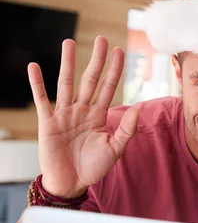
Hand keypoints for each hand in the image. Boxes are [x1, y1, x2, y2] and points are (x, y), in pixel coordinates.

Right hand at [28, 36, 137, 197]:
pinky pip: (42, 100)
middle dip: (96, 59)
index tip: (120, 51)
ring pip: (66, 83)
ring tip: (69, 42)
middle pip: (90, 79)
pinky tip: (34, 67)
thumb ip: (126, 129)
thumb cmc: (94, 168)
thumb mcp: (115, 149)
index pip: (109, 87)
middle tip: (102, 38)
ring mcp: (64, 115)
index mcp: (99, 115)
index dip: (114, 70)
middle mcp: (82, 110)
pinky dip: (37, 84)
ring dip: (68, 63)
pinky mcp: (48, 123)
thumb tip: (137, 108)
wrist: (72, 184)